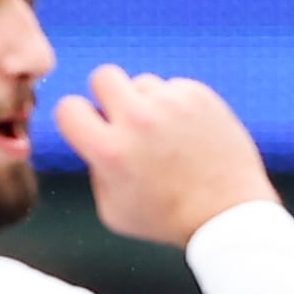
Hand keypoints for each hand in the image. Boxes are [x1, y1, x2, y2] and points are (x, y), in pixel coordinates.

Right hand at [54, 64, 278, 247]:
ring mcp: (171, 104)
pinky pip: (174, 87)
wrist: (225, 212)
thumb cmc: (164, 218)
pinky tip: (184, 129)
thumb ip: (95, 169)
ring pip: (142, 82)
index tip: (88, 128)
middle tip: (120, 117)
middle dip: (106, 95)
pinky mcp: (200, 97)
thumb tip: (95, 140)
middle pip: (103, 76)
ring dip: (144, 102)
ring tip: (161, 130)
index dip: (74, 118)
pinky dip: (174, 104)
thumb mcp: (110, 208)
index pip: (68, 108)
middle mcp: (137, 120)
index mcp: (108, 150)